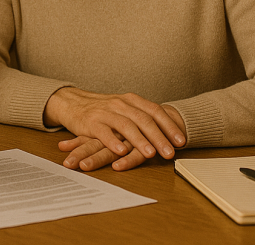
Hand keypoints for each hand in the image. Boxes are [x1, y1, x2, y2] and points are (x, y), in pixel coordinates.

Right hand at [44, 88, 185, 169]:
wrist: (73, 102)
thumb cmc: (103, 109)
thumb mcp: (124, 108)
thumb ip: (143, 118)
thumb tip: (169, 133)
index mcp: (131, 100)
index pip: (155, 111)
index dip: (169, 126)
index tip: (181, 141)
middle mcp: (120, 104)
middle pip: (143, 120)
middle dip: (159, 137)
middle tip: (170, 152)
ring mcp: (105, 112)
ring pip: (126, 126)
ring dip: (140, 140)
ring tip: (150, 153)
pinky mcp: (91, 122)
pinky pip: (104, 132)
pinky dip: (113, 142)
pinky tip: (121, 152)